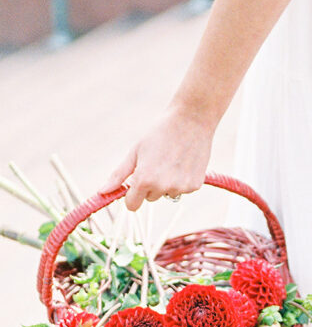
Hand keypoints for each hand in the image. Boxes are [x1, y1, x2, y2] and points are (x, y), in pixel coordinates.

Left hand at [97, 104, 214, 211]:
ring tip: (172, 161)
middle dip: (150, 185)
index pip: (133, 205)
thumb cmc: (159, 133)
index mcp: (144, 180)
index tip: (135, 184)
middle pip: (150, 198)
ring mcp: (180, 188)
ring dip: (167, 183)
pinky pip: (182, 190)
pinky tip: (184, 162)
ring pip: (167, 194)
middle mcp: (163, 187)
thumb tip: (102, 192)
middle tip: (157, 162)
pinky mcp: (194, 186)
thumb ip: (119, 175)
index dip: (132, 195)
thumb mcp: (135, 152)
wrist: (191, 121)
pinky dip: (182, 180)